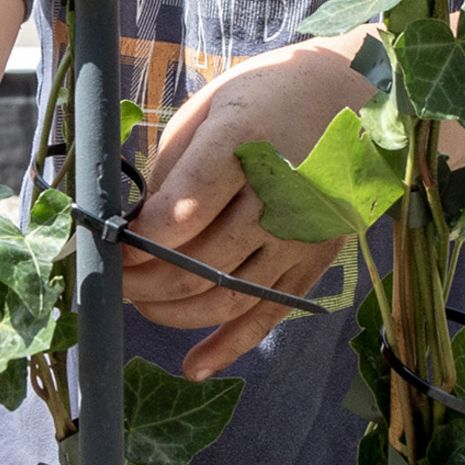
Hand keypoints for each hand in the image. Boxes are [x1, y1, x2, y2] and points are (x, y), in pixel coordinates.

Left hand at [126, 40, 374, 377]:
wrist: (355, 98)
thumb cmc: (267, 98)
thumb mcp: (211, 110)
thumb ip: (174, 168)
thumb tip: (135, 225)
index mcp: (244, 144)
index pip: (181, 212)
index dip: (137, 239)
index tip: (109, 242)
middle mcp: (279, 198)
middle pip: (196, 264)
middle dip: (141, 281)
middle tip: (111, 278)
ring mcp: (300, 237)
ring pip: (224, 298)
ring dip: (170, 311)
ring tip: (139, 302)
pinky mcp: (314, 262)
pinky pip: (267, 316)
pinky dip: (228, 347)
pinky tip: (193, 366)